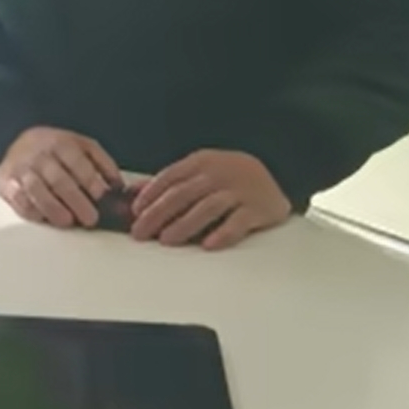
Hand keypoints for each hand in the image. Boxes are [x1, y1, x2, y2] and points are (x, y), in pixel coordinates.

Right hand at [0, 126, 121, 227]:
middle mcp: (40, 155)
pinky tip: (44, 218)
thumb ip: (102, 163)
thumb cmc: (56, 148)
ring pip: (37, 190)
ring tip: (68, 221)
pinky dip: (31, 210)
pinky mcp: (7, 182)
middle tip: (90, 218)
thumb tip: (119, 186)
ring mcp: (22, 168)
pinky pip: (18, 199)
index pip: (77, 163)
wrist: (17, 140)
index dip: (90, 181)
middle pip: (59, 180)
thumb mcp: (81, 145)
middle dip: (76, 201)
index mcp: (61, 143)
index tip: (101, 197)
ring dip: (53, 208)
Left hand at [131, 150, 290, 249]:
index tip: (134, 213)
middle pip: (183, 194)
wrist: (277, 174)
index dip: (150, 195)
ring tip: (166, 240)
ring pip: (207, 207)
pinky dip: (223, 233)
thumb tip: (131, 193)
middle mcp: (219, 174)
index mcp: (201, 162)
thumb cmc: (229, 178)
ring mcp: (239, 190)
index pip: (170, 177)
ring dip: (184, 224)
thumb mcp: (200, 172)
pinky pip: (238, 222)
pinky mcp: (258, 209)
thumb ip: (169, 182)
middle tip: (141, 232)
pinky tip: (208, 246)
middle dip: (158, 214)